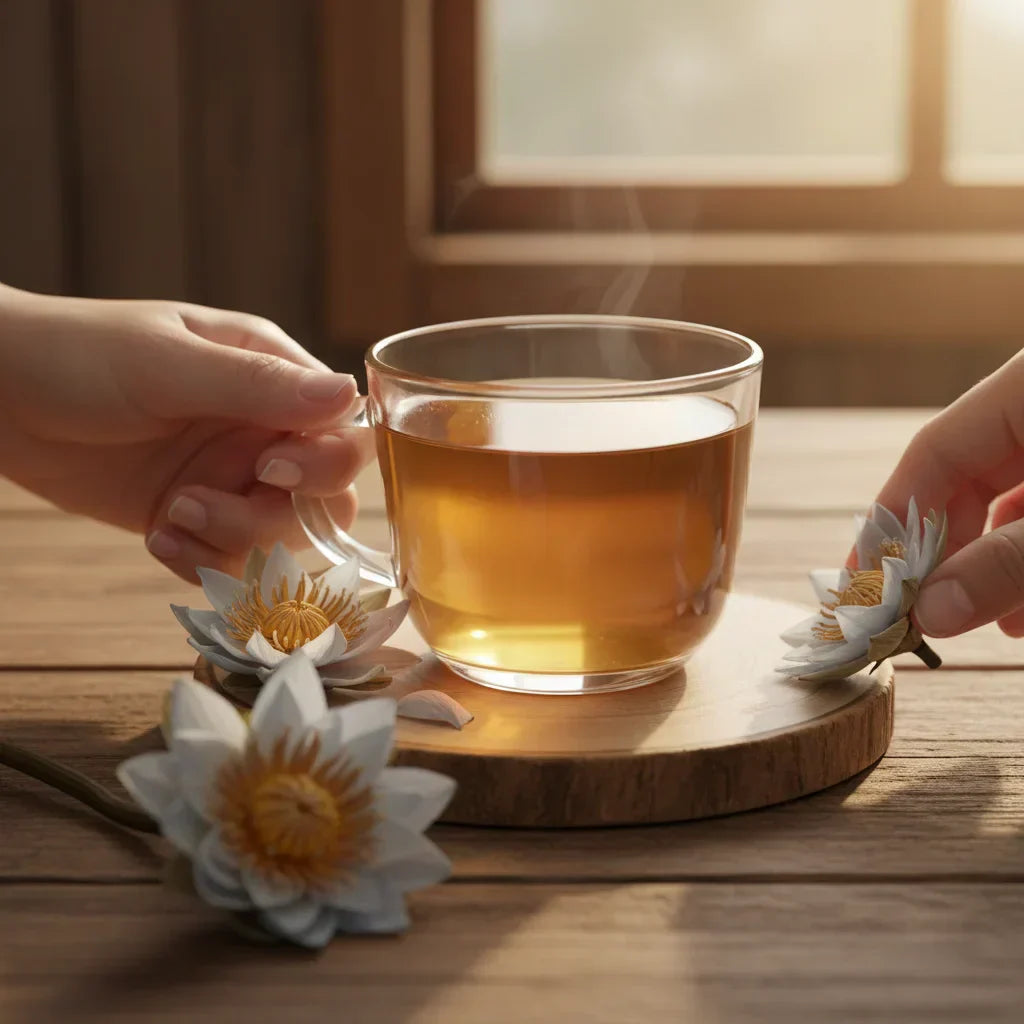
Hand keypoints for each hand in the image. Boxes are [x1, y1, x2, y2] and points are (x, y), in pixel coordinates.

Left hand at [0, 286, 375, 581]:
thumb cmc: (78, 355)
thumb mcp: (168, 365)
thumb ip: (258, 385)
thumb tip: (349, 393)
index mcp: (271, 377)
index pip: (342, 432)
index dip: (323, 466)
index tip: (269, 472)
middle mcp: (261, 431)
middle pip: (324, 497)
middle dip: (272, 515)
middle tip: (204, 500)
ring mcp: (229, 476)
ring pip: (278, 536)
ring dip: (229, 539)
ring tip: (170, 515)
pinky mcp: (195, 514)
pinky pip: (231, 559)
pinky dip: (201, 561)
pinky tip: (157, 536)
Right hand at [870, 348, 1023, 637]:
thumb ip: (1008, 563)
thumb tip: (932, 614)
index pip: (935, 451)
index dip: (892, 517)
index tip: (862, 580)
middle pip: (970, 484)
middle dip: (948, 556)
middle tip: (919, 617)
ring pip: (1012, 508)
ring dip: (995, 570)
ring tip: (992, 625)